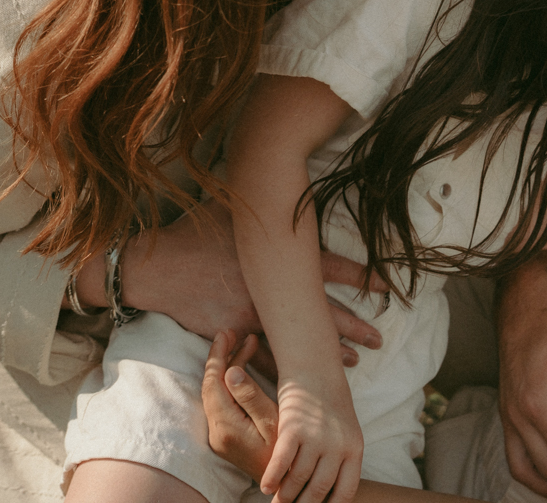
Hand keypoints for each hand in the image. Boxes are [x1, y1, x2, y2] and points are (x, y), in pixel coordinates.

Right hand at [78, 200, 387, 364]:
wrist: (159, 265)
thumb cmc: (196, 231)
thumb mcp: (235, 206)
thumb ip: (265, 199)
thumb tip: (283, 172)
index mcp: (279, 257)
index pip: (333, 268)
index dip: (364, 278)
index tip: (388, 288)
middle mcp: (274, 288)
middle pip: (324, 311)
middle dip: (355, 326)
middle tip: (380, 339)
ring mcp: (256, 313)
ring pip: (300, 337)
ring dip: (327, 350)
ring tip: (356, 360)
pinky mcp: (236, 331)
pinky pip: (266, 353)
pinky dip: (288, 364)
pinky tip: (303, 374)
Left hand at [205, 331, 279, 480]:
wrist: (285, 484)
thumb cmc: (286, 452)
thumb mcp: (273, 421)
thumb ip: (250, 396)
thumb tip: (230, 371)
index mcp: (226, 426)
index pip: (213, 382)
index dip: (218, 355)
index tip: (226, 333)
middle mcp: (217, 432)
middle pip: (211, 386)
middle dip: (221, 357)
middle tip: (233, 334)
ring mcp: (219, 436)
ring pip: (215, 393)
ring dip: (226, 368)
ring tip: (243, 346)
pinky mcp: (225, 437)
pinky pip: (221, 403)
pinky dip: (229, 383)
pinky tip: (241, 370)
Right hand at [261, 368, 362, 502]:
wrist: (316, 369)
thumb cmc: (329, 404)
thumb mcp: (345, 430)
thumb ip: (341, 458)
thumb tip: (331, 492)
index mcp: (354, 448)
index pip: (344, 492)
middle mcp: (337, 446)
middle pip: (319, 490)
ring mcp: (316, 437)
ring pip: (297, 479)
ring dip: (285, 496)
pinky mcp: (293, 428)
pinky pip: (281, 462)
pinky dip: (272, 478)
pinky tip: (265, 487)